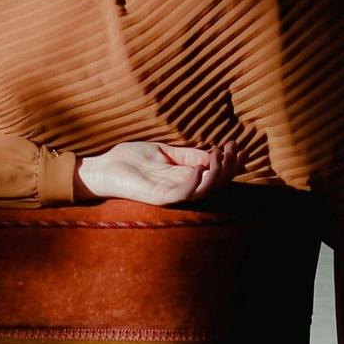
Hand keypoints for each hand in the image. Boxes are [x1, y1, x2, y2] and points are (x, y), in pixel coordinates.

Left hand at [72, 139, 241, 205]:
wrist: (105, 166)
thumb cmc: (131, 159)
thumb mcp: (166, 152)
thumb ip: (188, 155)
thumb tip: (213, 154)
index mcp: (185, 177)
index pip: (215, 174)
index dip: (230, 163)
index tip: (239, 146)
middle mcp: (182, 188)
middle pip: (216, 184)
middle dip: (229, 167)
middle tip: (232, 149)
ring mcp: (171, 194)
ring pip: (204, 191)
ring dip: (216, 174)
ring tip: (219, 157)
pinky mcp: (159, 197)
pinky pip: (182, 194)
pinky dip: (194, 184)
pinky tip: (200, 170)